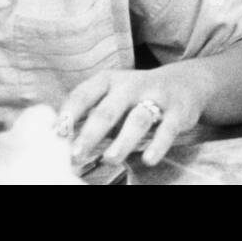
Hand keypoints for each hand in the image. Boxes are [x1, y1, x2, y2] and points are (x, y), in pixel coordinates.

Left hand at [58, 65, 208, 167]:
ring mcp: (156, 96)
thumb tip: (54, 138)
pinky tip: (149, 159)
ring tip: (109, 159)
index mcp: (109, 81)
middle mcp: (131, 85)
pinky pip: (168, 129)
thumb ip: (89, 112)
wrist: (186, 83)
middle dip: (91, 133)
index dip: (69, 114)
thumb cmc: (136, 97)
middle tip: (76, 154)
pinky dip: (158, 144)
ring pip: (138, 119)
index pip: (84, 94)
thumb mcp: (112, 96)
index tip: (54, 135)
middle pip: (108, 109)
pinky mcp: (178, 111)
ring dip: (122, 140)